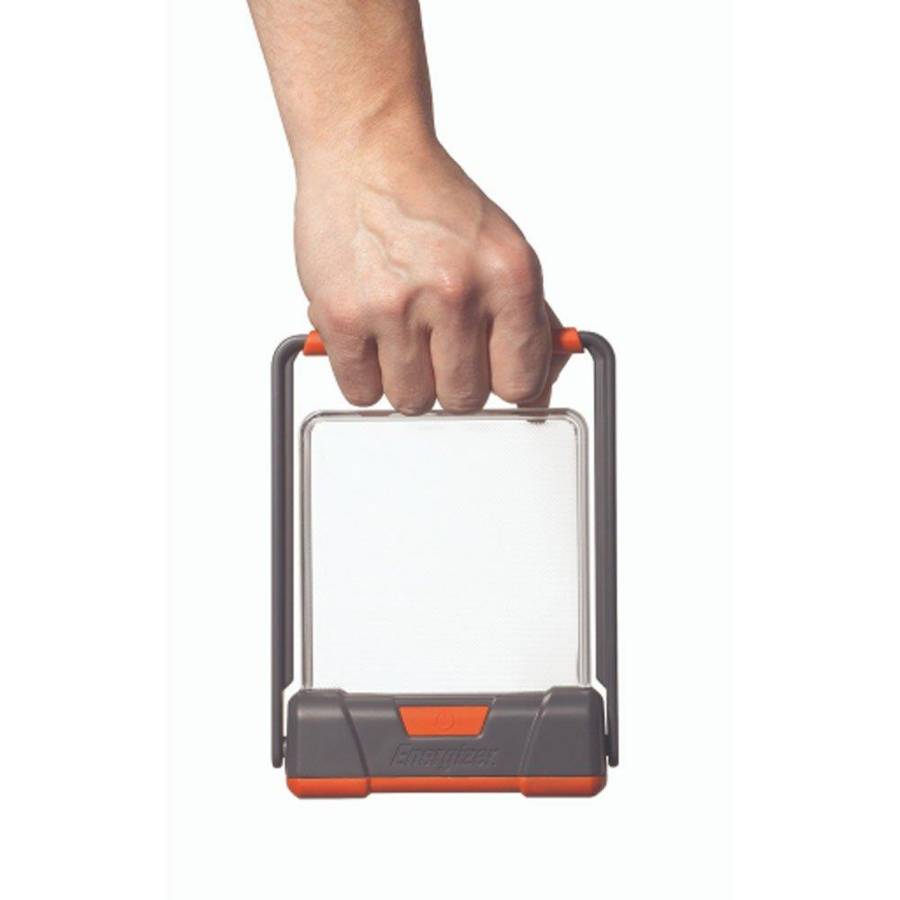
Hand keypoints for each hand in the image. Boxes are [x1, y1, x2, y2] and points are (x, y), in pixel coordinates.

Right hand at [294, 139, 564, 412]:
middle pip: (465, 400)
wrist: (367, 153)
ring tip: (400, 335)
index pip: (522, 382)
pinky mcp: (342, 316)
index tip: (491, 373)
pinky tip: (369, 339)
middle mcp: (456, 292)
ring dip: (406, 380)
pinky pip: (361, 393)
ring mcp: (396, 307)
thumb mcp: (502, 251)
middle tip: (437, 344)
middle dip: (452, 381)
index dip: (505, 383)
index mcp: (510, 277)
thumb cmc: (433, 204)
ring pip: (413, 402)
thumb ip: (528, 321)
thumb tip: (539, 390)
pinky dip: (364, 376)